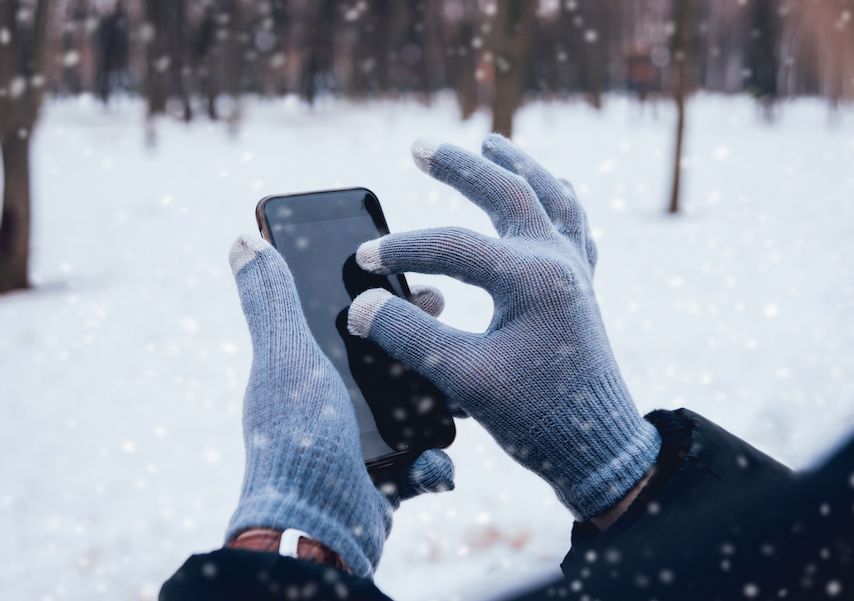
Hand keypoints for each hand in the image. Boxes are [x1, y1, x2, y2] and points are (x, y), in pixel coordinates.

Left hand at [225, 236, 452, 576]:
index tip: (412, 280)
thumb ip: (268, 301)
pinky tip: (435, 459)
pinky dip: (434, 462)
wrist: (318, 527)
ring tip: (461, 390)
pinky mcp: (385, 477)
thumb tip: (240, 241)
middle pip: (390, 360)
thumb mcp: (284, 357)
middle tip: (443, 325)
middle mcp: (335, 404)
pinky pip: (422, 462)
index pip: (353, 321)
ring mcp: (361, 441)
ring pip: (414, 408)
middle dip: (422, 340)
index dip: (385, 297)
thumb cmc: (295, 437)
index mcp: (310, 370)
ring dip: (439, 399)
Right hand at [348, 135, 660, 519]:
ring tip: (492, 143)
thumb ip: (408, 336)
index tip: (361, 261)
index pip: (452, 247)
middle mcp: (559, 262)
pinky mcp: (582, 288)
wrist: (600, 451)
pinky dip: (557, 201)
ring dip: (519, 167)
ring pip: (550, 197)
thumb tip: (360, 306)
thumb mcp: (464, 378)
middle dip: (462, 166)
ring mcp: (576, 272)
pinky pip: (574, 226)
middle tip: (420, 146)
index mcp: (533, 278)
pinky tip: (547, 192)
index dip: (401, 250)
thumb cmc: (536, 418)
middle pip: (509, 191)